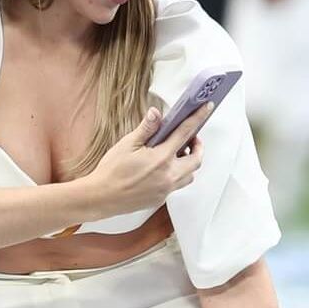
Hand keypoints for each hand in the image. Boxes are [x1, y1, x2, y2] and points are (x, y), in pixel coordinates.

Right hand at [80, 105, 209, 217]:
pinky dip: (176, 175)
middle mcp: (169, 175)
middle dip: (198, 146)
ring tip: (177, 154)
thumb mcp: (127, 144)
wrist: (102, 197)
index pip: (185, 133)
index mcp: (161, 158)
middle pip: (197, 159)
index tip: (206, 108)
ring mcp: (166, 189)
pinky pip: (177, 185)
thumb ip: (146, 129)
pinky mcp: (161, 199)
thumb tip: (156, 113)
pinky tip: (162, 169)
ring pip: (189, 175)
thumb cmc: (112, 171)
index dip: (198, 118)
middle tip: (190, 138)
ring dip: (189, 163)